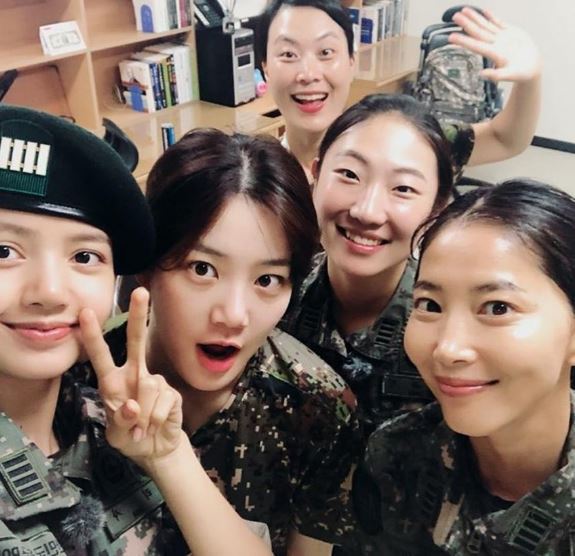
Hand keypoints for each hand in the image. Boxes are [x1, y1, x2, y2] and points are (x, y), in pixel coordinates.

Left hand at [79, 287, 182, 466]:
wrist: (154, 449)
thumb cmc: (129, 437)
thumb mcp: (115, 436)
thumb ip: (119, 421)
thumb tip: (132, 405)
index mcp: (112, 382)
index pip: (101, 355)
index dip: (93, 335)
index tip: (86, 313)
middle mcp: (134, 374)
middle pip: (136, 341)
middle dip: (139, 315)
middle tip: (141, 292)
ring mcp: (154, 381)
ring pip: (148, 386)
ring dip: (143, 416)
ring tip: (140, 429)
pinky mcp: (171, 392)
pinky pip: (162, 403)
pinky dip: (155, 420)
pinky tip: (154, 426)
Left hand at [449, 7, 540, 82]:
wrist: (532, 68)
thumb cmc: (522, 73)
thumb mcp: (512, 75)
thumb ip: (498, 75)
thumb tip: (482, 74)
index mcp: (494, 53)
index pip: (475, 45)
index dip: (463, 41)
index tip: (451, 37)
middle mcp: (495, 44)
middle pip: (478, 33)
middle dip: (466, 24)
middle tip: (455, 16)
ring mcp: (501, 38)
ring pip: (485, 26)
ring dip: (475, 18)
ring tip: (464, 10)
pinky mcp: (510, 33)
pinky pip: (498, 23)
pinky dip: (491, 17)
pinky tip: (484, 11)